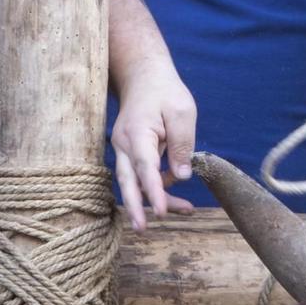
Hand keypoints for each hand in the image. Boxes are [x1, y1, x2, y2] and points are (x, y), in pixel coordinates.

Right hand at [109, 64, 197, 231]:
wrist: (142, 75)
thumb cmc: (165, 91)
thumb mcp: (182, 112)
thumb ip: (182, 144)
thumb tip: (181, 177)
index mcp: (137, 134)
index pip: (145, 168)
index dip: (153, 192)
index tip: (161, 212)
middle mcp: (124, 144)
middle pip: (128, 181)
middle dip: (135, 207)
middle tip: (144, 229)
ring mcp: (123, 148)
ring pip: (132, 180)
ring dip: (149, 199)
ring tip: (180, 211)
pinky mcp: (129, 151)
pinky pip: (137, 173)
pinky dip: (152, 185)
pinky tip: (173, 193)